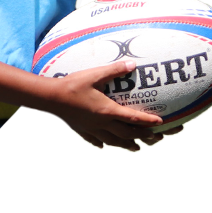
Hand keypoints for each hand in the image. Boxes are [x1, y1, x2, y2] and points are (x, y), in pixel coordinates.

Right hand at [43, 60, 163, 151]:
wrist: (50, 98)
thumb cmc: (72, 85)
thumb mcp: (93, 75)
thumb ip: (113, 70)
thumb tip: (132, 64)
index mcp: (108, 111)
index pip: (133, 118)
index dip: (148, 121)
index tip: (161, 123)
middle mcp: (103, 123)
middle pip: (128, 134)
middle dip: (144, 136)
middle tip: (156, 138)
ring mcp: (92, 129)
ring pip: (114, 141)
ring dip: (128, 145)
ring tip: (137, 148)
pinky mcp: (82, 131)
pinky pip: (96, 141)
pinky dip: (103, 144)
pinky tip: (105, 146)